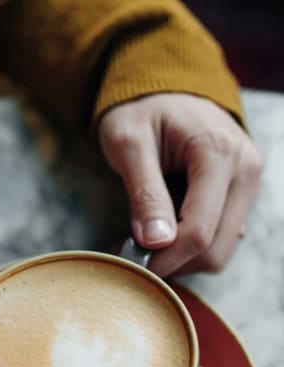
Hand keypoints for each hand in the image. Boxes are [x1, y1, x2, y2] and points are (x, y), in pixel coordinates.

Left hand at [98, 93, 262, 276]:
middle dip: (173, 263)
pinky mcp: (241, 195)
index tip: (131, 267)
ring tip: (145, 241)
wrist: (165, 90)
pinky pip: (220, 239)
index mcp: (218, 153)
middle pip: (215, 249)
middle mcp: (245, 170)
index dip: (164, 260)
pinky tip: (163, 233)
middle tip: (133, 256)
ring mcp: (248, 184)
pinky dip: (190, 248)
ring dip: (181, 259)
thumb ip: (144, 192)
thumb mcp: (128, 143)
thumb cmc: (141, 110)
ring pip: (220, 250)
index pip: (199, 231)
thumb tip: (156, 241)